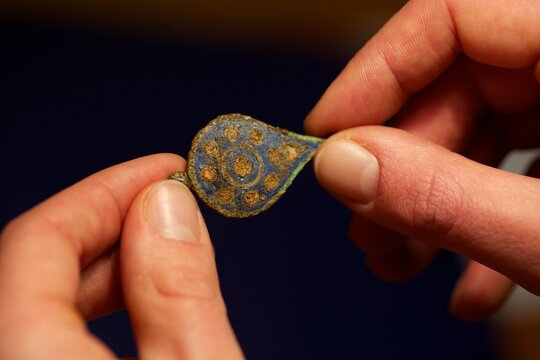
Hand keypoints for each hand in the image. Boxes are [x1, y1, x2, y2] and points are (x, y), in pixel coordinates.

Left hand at [0, 154, 242, 358]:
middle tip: (173, 206)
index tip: (166, 171)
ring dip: (105, 267)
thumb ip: (177, 290)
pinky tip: (139, 306)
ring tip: (167, 253)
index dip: (107, 191)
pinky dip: (90, 309)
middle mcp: (6, 359)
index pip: (37, 241)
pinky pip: (42, 333)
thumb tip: (167, 206)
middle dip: (111, 225)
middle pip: (33, 265)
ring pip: (36, 300)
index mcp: (26, 357)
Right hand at [305, 0, 539, 320]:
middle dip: (400, 164)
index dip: (376, 69)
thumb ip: (448, 196)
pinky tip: (470, 282)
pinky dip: (483, 219)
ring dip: (432, 203)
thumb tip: (341, 167)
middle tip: (365, 226)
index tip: (325, 133)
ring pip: (479, 130)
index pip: (453, 13)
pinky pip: (515, 164)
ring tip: (403, 261)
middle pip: (457, 82)